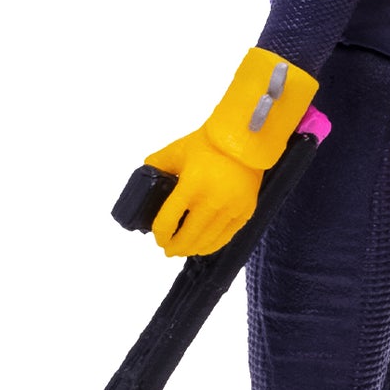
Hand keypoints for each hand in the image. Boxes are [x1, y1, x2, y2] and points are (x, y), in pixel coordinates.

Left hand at [145, 129, 261, 257]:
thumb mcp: (178, 150)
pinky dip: (212, 246)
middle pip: (187, 237)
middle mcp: (211, 199)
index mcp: (191, 184)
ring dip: (192, 249)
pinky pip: (225, 237)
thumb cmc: (210, 143)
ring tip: (184, 250)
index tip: (158, 238)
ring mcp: (230, 208)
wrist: (246, 140)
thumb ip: (157, 164)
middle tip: (168, 250)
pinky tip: (202, 247)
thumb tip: (144, 177)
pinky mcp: (245, 211)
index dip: (160, 235)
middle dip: (174, 247)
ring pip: (206, 241)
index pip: (168, 221)